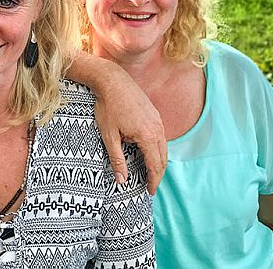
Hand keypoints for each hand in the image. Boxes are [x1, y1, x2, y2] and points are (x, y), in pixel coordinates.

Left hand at [95, 75, 165, 194]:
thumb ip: (117, 159)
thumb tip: (122, 180)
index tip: (149, 192)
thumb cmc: (108, 107)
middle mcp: (158, 129)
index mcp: (148, 136)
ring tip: (151, 173)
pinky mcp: (155, 115)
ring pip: (164, 148)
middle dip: (158, 174)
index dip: (153, 181)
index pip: (155, 165)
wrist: (113, 81)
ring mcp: (158, 121)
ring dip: (159, 162)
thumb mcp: (109, 136)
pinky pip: (161, 137)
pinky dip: (158, 149)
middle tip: (151, 186)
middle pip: (163, 158)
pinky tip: (149, 153)